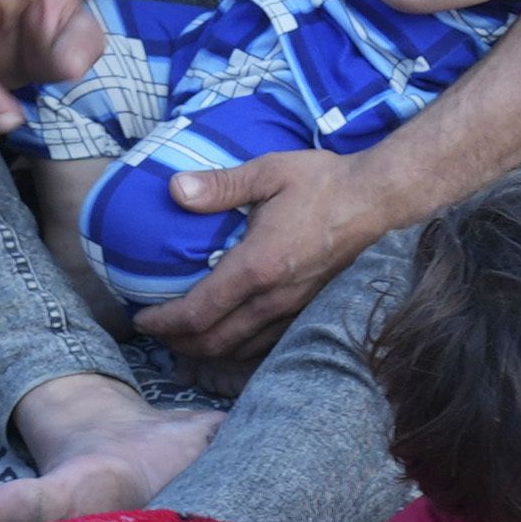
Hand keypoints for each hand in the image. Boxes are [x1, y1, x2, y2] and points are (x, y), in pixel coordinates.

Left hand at [131, 148, 392, 372]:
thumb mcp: (268, 171)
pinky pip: (265, 343)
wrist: (378, 200)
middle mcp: (274, 298)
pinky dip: (237, 347)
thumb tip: (175, 189)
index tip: (141, 318)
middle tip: (156, 331)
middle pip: (214, 342)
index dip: (164, 322)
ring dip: (206, 350)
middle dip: (179, 343)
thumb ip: (220, 185)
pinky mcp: (309, 310)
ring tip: (183, 336)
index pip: (199, 312)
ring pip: (240, 349)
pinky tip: (226, 334)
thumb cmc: (323, 182)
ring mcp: (294, 309)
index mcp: (258, 267)